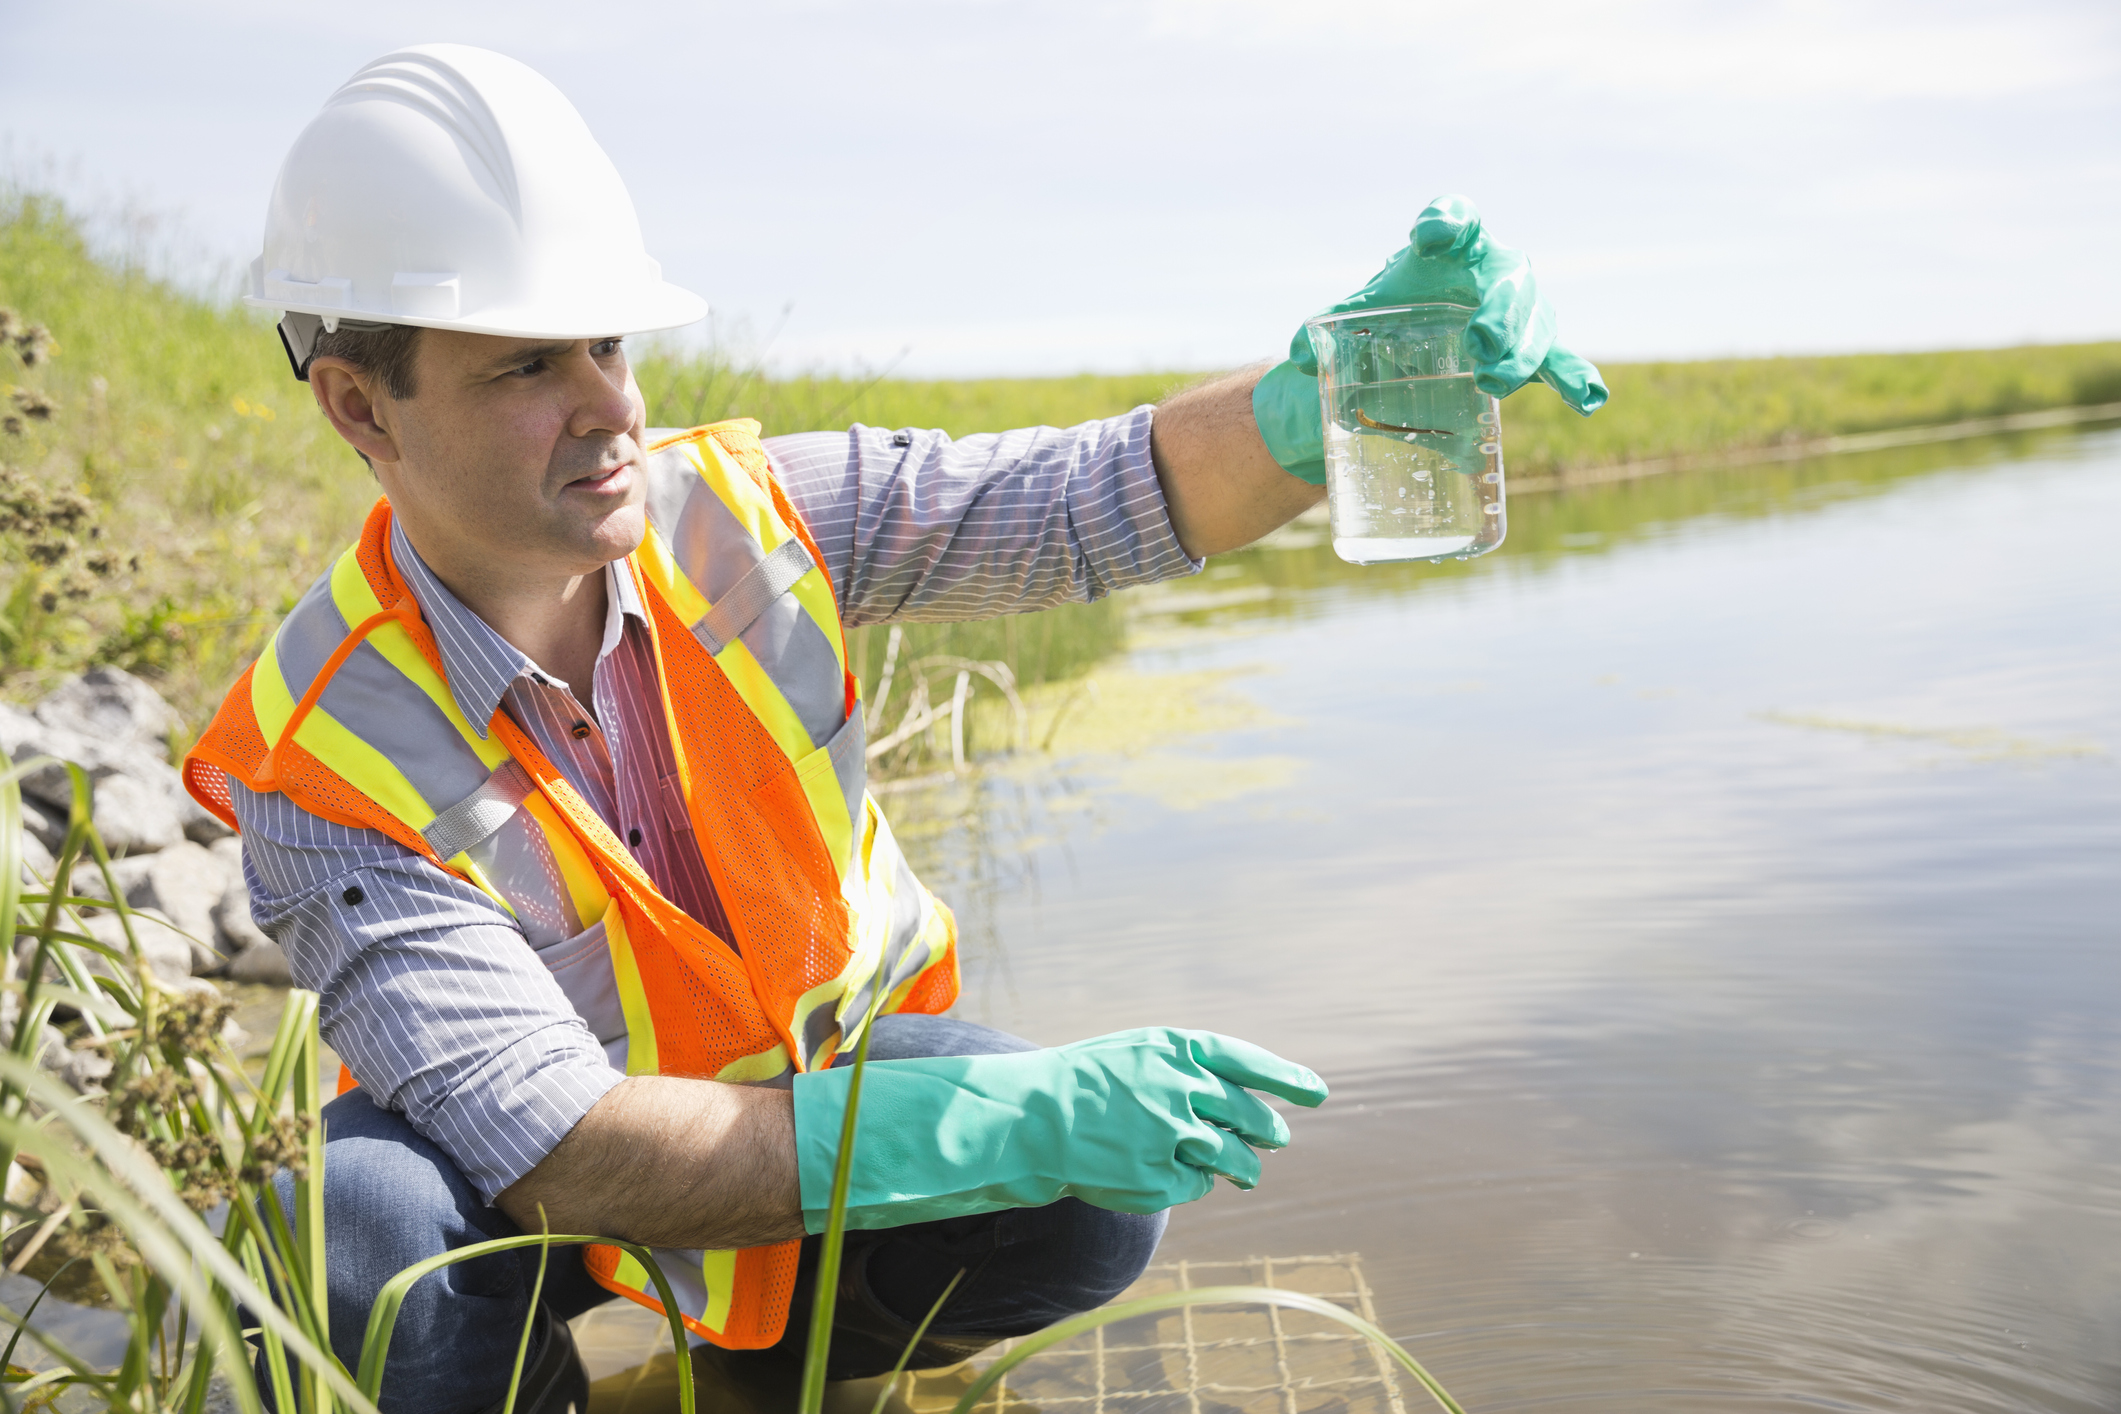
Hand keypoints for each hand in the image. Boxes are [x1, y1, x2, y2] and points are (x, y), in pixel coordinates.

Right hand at [792, 1027, 1328, 1231]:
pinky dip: (1192, 1183)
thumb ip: (1191, 1068)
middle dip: (1268, 1131)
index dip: (1287, 1079)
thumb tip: (1248, 1100)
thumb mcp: (1139, 1054)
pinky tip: (1167, 1174)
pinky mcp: (1159, 1177)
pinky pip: (1197, 1185)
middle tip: (1275, 1138)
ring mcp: (1173, 1134)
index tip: (1317, 1093)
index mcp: (1180, 1049)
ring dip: (1245, 1168)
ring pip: (1237, 1160)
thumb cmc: (1086, 1081)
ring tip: (1245, 1172)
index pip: (1251, 1063)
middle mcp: (1184, 1087)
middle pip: (1251, 1118)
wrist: (1031, 1118)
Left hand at [1253, 195, 1607, 483]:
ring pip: (1537, 323)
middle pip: (1508, 280)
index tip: (1430, 237)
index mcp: (1450, 247)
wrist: (1415, 341)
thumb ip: (1324, 331)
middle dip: (1500, 312)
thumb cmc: (1388, 312)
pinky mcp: (1532, 350)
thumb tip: (1297, 357)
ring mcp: (1520, 311)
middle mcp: (1493, 270)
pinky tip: (1588, 401)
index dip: (1448, 221)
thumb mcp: (1355, 318)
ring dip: (1524, 353)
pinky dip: (1575, 378)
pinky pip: (1561, 361)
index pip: (1457, 219)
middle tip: (1479, 345)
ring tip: (1494, 383)